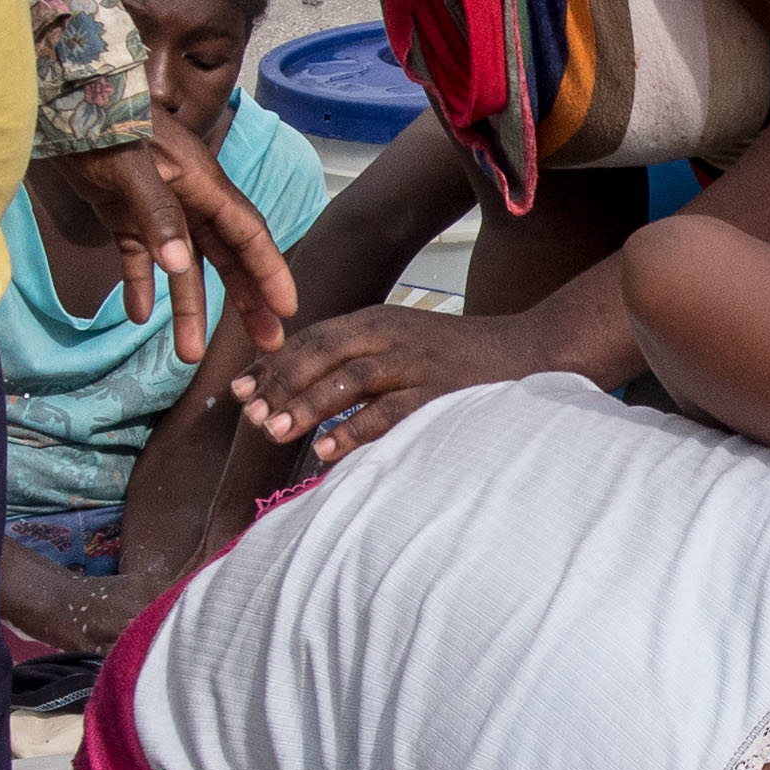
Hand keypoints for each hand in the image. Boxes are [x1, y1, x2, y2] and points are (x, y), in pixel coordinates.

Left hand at [74, 100, 300, 363]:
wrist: (60, 95)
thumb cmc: (104, 121)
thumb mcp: (133, 165)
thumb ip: (157, 214)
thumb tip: (179, 265)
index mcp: (203, 184)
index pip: (247, 234)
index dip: (269, 271)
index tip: (287, 309)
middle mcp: (188, 199)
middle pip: (226, 256)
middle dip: (246, 300)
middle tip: (266, 344)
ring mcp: (156, 208)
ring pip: (182, 265)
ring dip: (187, 308)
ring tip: (188, 355)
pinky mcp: (123, 213)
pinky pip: (138, 257)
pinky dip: (140, 284)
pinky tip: (139, 316)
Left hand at [229, 301, 554, 464]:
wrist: (530, 351)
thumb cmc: (462, 359)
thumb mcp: (406, 345)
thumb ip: (362, 362)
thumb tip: (307, 397)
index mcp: (377, 320)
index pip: (311, 339)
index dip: (273, 365)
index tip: (239, 392)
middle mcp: (391, 333)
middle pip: (321, 354)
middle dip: (281, 384)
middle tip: (251, 415)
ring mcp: (416, 361)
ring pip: (348, 380)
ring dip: (307, 405)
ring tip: (275, 431)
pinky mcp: (439, 391)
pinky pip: (388, 412)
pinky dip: (353, 430)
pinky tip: (325, 449)